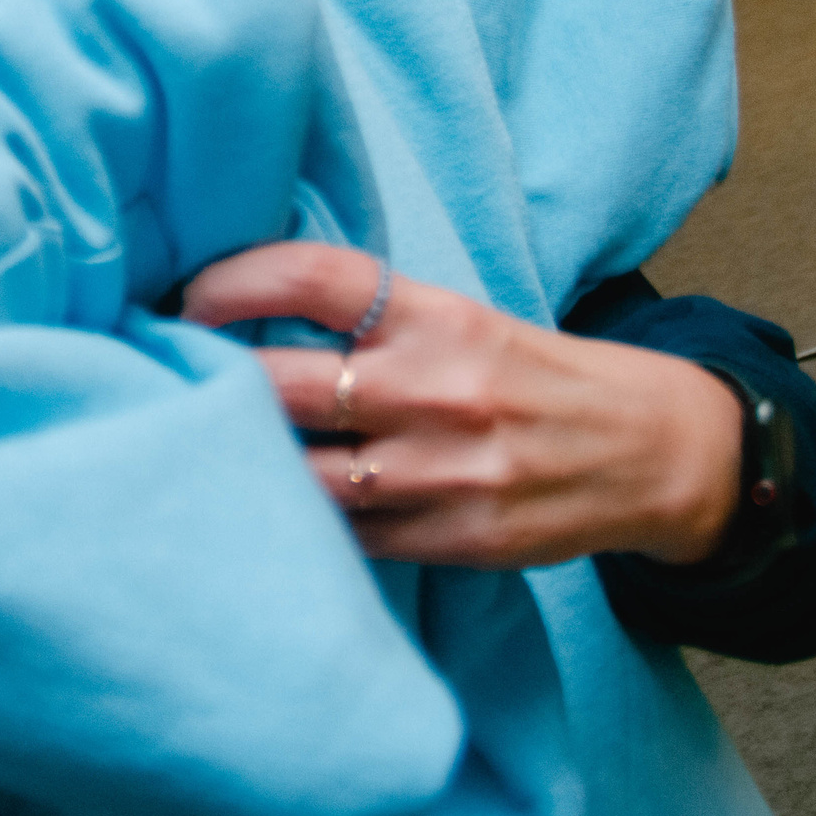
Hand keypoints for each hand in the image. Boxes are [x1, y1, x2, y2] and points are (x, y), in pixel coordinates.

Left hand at [181, 243, 743, 568]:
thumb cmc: (523, 374)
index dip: (232, 283)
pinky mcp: (455, 538)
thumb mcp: (457, 317)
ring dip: (247, 462)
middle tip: (171, 380)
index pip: (313, 277)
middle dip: (214, 384)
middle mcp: (436, 388)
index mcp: (436, 315)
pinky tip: (274, 506)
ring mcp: (445, 472)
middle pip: (284, 385)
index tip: (186, 300)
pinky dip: (303, 520)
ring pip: (302, 474)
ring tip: (206, 449)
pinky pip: (345, 535)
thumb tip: (236, 309)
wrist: (645, 450)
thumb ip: (366, 315)